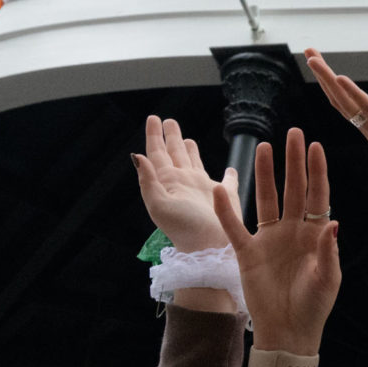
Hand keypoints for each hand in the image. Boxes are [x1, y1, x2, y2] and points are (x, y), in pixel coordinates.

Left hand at [131, 114, 234, 252]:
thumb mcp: (158, 205)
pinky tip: (229, 168)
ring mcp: (204, 189)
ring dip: (191, 150)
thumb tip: (137, 155)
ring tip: (188, 139)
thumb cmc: (183, 229)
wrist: (208, 248)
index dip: (154, 135)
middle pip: (175, 153)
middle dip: (172, 137)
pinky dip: (229, 174)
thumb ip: (148, 180)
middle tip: (169, 121)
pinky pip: (228, 181)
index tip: (153, 118)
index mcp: (168, 182)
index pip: (157, 153)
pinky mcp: (225, 196)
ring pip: (196, 163)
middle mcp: (184, 182)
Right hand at [211, 131, 338, 356]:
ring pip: (265, 199)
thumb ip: (328, 251)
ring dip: (264, 174)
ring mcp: (269, 239)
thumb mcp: (328, 280)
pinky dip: (226, 210)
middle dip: (293, 162)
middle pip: (292, 190)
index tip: (316, 146)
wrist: (288, 332)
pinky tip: (220, 189)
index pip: (317, 196)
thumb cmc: (314, 308)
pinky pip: (234, 227)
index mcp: (314, 235)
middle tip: (293, 133)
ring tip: (262, 147)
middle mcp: (292, 231)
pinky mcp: (248, 252)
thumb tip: (331, 221)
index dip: (317, 172)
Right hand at [306, 49, 367, 177]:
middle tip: (308, 51)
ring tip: (313, 58)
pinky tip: (339, 78)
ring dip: (328, 80)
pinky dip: (353, 94)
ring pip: (346, 103)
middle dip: (323, 75)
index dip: (331, 83)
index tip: (319, 62)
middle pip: (340, 99)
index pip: (347, 102)